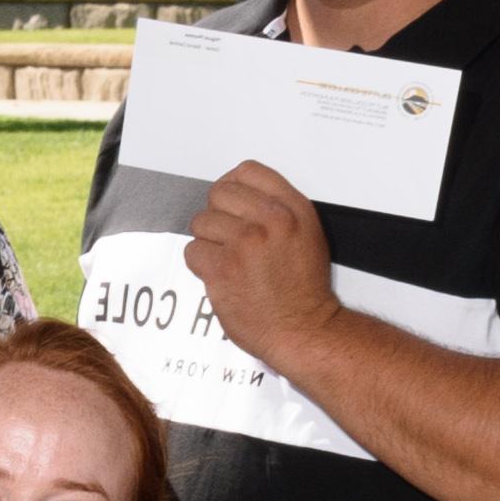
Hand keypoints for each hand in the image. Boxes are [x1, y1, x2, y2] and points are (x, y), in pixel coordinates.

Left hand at [182, 161, 342, 364]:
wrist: (303, 329)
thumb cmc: (304, 289)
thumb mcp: (307, 233)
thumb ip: (276, 208)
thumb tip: (239, 195)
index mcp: (293, 209)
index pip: (247, 171)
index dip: (232, 186)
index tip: (230, 203)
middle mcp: (270, 221)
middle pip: (218, 194)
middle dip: (218, 215)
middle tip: (227, 237)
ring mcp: (245, 244)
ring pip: (201, 222)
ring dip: (208, 242)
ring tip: (228, 260)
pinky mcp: (223, 269)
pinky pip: (193, 251)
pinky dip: (201, 265)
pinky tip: (221, 275)